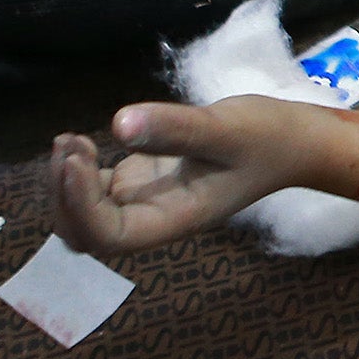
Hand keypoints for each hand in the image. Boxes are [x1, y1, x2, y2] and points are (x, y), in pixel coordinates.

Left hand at [47, 95, 308, 256]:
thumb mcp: (224, 128)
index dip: (80, 205)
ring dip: (65, 185)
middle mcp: (154, 218)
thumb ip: (174, 128)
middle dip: (64, 196)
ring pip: (84, 215)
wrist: (294, 141)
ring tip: (70, 140)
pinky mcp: (145, 180)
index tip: (77, 157)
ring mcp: (146, 200)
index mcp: (174, 220)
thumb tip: (119, 123)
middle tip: (69, 143)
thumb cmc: (267, 138)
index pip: (108, 235)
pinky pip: (97, 191)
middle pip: (85, 234)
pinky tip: (82, 142)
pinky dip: (79, 173)